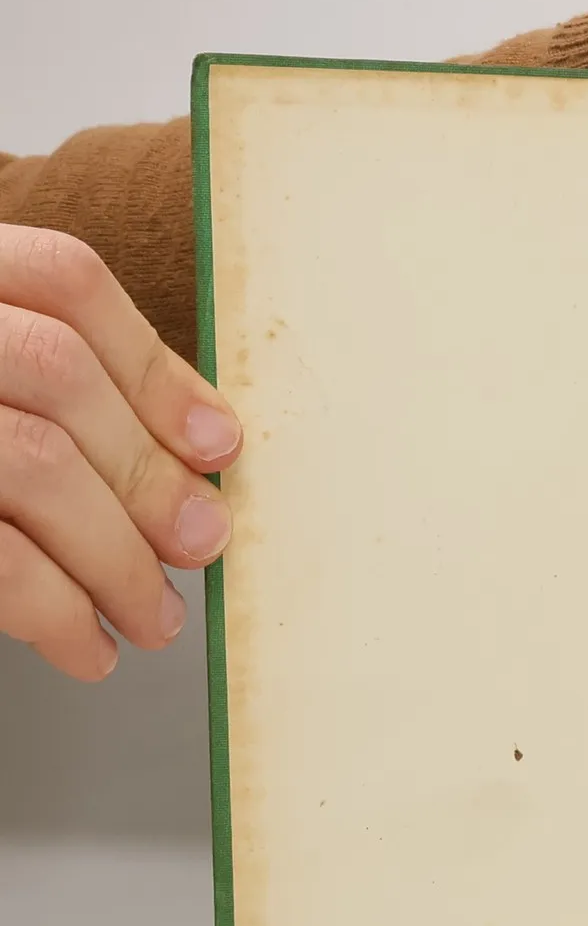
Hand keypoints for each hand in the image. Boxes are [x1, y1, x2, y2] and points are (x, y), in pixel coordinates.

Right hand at [0, 225, 240, 679]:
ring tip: (152, 617)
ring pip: (32, 463)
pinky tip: (83, 644)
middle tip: (200, 545)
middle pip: (56, 375)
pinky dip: (56, 610)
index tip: (218, 444)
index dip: (152, 367)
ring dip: (117, 557)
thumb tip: (197, 455)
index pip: (60, 281)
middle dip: (147, 474)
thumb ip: (55, 387)